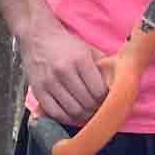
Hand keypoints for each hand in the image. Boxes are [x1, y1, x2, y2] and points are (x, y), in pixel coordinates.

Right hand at [20, 12, 110, 127]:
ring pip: (72, 110)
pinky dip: (66, 118)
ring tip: (87, 112)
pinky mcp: (38, 90)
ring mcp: (49, 82)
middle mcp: (64, 71)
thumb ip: (103, 66)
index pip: (99, 91)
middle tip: (98, 109)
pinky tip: (72, 113)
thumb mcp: (88, 49)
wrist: (37, 36)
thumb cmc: (66, 44)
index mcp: (80, 59)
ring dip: (83, 115)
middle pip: (86, 103)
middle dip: (95, 109)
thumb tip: (117, 86)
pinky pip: (55, 113)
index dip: (105, 99)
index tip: (106, 100)